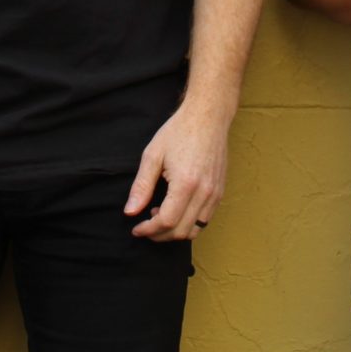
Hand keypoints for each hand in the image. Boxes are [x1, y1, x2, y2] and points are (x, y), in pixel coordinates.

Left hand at [126, 104, 231, 240]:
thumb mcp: (153, 155)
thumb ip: (141, 186)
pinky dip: (189, 223)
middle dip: (159, 235)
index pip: (166, 221)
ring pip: (195, 229)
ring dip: (175, 231)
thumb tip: (130, 212)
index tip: (136, 228)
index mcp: (186, 183)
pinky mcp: (220, 191)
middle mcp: (204, 192)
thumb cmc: (178, 132)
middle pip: (181, 231)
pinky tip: (176, 209)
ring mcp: (215, 193)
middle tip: (144, 226)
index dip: (148, 230)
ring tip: (159, 215)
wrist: (208, 117)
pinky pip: (205, 219)